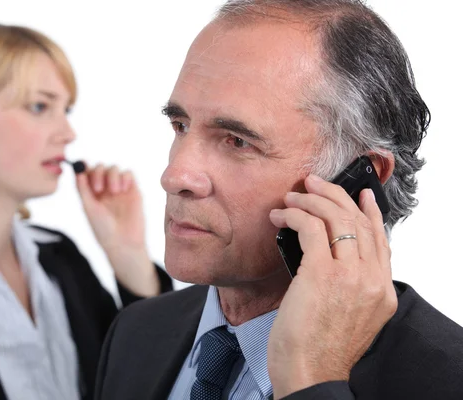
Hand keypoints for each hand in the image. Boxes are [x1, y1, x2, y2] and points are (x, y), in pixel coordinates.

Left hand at [75, 163, 158, 296]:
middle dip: (98, 173)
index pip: (87, 172)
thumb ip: (83, 188)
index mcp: (91, 193)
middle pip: (100, 168)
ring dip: (112, 175)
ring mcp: (119, 189)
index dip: (84, 167)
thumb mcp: (89, 208)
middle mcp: (105, 189)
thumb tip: (77, 170)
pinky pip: (128, 174)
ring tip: (114, 192)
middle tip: (99, 188)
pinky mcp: (133, 190)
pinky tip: (122, 190)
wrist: (123, 241)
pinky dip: (124, 177)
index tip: (82, 166)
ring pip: (114, 168)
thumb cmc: (103, 229)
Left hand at [267, 174, 396, 397]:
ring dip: (311, 200)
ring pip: (336, 218)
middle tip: (313, 183)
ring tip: (291, 197)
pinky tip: (282, 215)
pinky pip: (312, 228)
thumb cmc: (319, 350)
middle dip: (334, 195)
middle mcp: (372, 281)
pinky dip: (296, 215)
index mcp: (382, 292)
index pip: (380, 240)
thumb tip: (329, 256)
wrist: (310, 375)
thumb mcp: (348, 317)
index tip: (359, 195)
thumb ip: (351, 287)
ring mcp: (351, 276)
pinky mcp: (323, 274)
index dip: (368, 212)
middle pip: (359, 222)